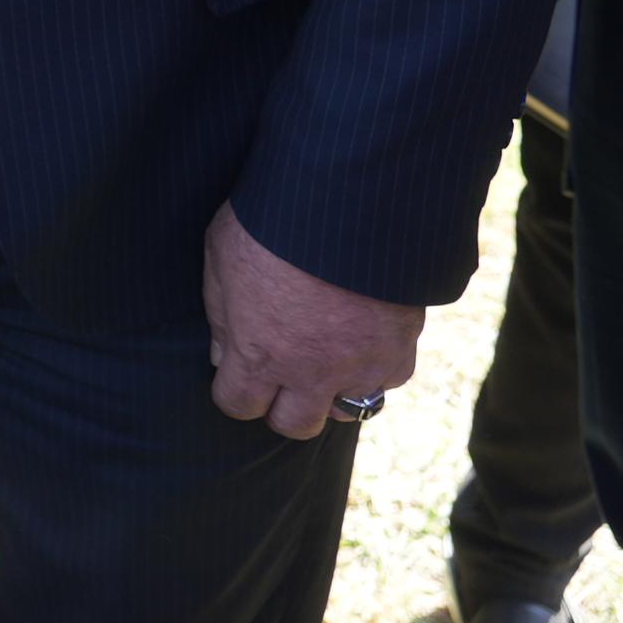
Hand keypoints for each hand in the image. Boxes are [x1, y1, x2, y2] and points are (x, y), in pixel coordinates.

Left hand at [202, 202, 422, 438]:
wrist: (346, 198)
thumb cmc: (271, 220)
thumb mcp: (221, 259)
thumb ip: (222, 317)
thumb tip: (223, 357)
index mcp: (259, 353)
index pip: (239, 406)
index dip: (235, 393)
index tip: (238, 377)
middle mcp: (312, 372)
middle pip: (295, 424)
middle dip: (284, 405)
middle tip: (282, 376)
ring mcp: (361, 364)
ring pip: (347, 410)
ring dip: (332, 391)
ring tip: (325, 359)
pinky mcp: (401, 347)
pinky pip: (388, 379)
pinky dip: (376, 368)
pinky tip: (363, 340)